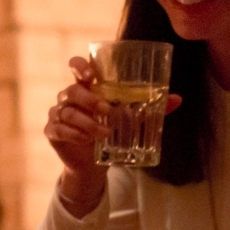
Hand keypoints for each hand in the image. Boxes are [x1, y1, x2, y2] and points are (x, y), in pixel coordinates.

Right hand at [44, 58, 182, 216]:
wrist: (93, 164)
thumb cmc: (110, 132)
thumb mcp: (131, 119)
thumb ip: (151, 108)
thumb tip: (177, 99)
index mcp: (86, 88)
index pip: (76, 67)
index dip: (80, 66)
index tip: (90, 74)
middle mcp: (69, 98)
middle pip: (72, 90)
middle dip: (90, 100)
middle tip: (108, 111)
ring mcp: (58, 114)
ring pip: (66, 111)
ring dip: (86, 122)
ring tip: (104, 133)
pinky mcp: (53, 132)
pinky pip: (58, 129)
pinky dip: (73, 134)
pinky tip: (86, 140)